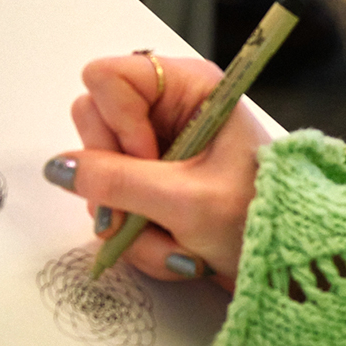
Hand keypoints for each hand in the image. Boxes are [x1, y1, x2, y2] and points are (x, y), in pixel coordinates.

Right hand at [45, 55, 271, 285]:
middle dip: (114, 176)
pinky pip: (107, 202)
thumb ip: (118, 182)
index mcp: (187, 88)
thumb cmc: (256, 220)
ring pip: (95, 172)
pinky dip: (133, 235)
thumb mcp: (187, 202)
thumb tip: (59, 169)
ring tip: (173, 242)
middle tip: (150, 206)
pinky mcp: (145, 184)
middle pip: (91, 123)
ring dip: (125, 218)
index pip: (106, 78)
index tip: (146, 160)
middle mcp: (164, 110)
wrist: (286, 267)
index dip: (115, 121)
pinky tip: (172, 248)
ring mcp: (151, 149)